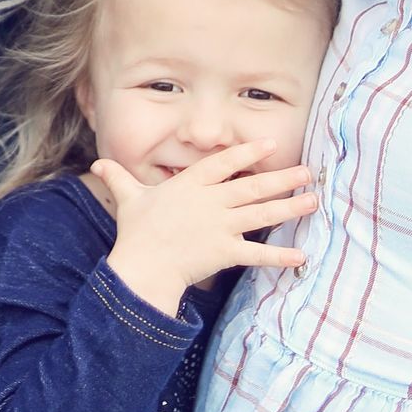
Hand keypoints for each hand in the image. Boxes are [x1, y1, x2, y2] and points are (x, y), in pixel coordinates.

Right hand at [89, 145, 316, 318]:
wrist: (142, 267)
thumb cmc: (136, 233)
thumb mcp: (129, 199)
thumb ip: (119, 178)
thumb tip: (98, 163)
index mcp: (191, 185)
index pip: (224, 163)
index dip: (247, 152)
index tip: (270, 144)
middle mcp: (211, 202)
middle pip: (252, 186)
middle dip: (282, 178)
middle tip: (308, 172)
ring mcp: (220, 227)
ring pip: (261, 214)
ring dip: (289, 208)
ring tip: (312, 201)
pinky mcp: (225, 252)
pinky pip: (257, 255)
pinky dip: (279, 256)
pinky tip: (301, 256)